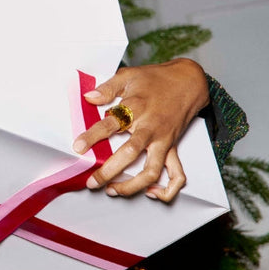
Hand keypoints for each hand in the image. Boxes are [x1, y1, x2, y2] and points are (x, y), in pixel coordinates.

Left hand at [73, 58, 208, 201]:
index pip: (111, 124)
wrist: (189, 82)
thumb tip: (89, 97)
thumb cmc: (157, 79)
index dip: (93, 136)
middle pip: (130, 153)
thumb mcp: (129, 76)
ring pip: (151, 171)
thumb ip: (107, 88)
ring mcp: (163, 141)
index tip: (78, 147)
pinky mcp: (172, 148)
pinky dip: (166, 189)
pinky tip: (150, 193)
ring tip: (113, 190)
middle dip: (109, 171)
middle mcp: (150, 128)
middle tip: (92, 181)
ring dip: (132, 186)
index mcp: (137, 108)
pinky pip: (176, 175)